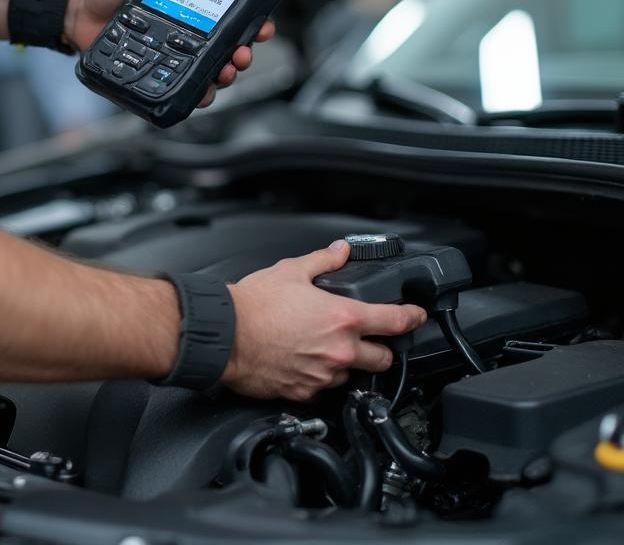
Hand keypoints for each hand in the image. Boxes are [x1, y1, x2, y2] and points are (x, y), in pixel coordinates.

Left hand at [63, 0, 274, 105]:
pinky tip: (203, 92)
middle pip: (227, 44)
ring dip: (225, 73)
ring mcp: (174, 51)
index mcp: (190, 0)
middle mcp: (188, 27)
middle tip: (243, 54)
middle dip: (243, 52)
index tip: (262, 24)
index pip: (229, 11)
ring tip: (225, 73)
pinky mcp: (158, 69)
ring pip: (211, 68)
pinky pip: (183, 84)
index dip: (252, 19)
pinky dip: (198, 92)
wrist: (76, 11)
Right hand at [221, 240, 426, 400]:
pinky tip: (305, 361)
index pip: (395, 321)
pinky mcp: (304, 392)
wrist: (226, 335)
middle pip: (382, 358)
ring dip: (347, 362)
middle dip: (382, 348)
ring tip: (326, 347)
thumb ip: (323, 260)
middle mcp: (339, 351)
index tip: (417, 316)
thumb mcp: (291, 271)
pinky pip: (324, 388)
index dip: (413, 318)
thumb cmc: (253, 305)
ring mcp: (323, 376)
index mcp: (343, 318)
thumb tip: (340, 251)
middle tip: (371, 338)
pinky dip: (321, 376)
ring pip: (351, 374)